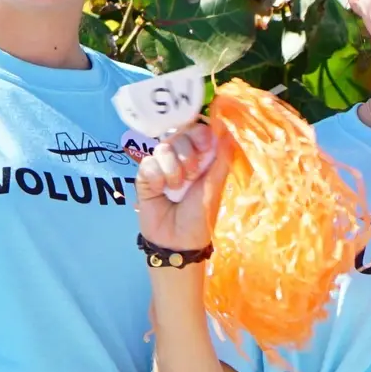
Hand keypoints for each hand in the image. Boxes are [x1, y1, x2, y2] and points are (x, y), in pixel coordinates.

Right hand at [135, 123, 229, 251]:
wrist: (177, 241)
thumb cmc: (200, 216)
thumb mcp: (214, 188)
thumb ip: (221, 159)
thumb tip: (226, 131)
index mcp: (201, 158)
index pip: (198, 130)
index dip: (200, 132)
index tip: (205, 144)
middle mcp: (181, 158)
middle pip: (180, 134)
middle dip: (187, 154)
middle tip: (191, 175)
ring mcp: (162, 166)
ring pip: (163, 147)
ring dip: (172, 168)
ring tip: (176, 188)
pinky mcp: (145, 177)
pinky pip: (147, 163)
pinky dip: (156, 176)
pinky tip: (160, 190)